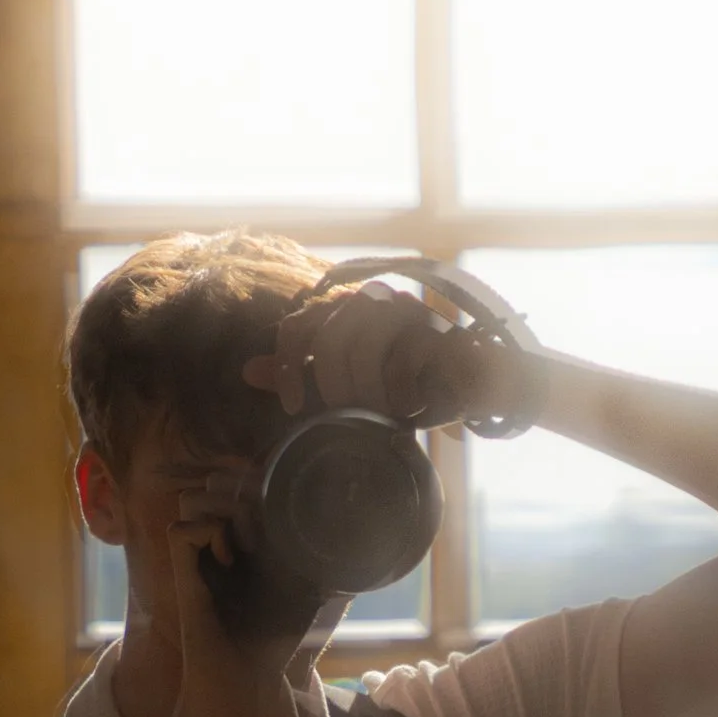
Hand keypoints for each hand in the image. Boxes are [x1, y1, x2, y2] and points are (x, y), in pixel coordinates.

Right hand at [163, 465, 302, 716]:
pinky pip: (179, 529)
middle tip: (266, 515)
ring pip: (189, 501)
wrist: (246, 685)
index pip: (234, 489)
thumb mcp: (307, 594)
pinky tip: (230, 561)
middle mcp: (215, 548)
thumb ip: (321, 563)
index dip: (252, 478)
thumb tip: (352, 535)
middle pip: (209, 485)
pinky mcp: (184, 580)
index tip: (278, 487)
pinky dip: (206, 535)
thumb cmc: (273, 645)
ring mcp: (197, 561)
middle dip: (238, 489)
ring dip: (219, 509)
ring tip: (248, 539)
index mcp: (240, 546)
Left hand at [246, 280, 502, 432]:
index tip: (292, 408)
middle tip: (354, 416)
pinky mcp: (432, 327)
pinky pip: (399, 364)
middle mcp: (368, 301)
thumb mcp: (345, 385)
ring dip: (370, 395)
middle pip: (329, 344)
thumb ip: (302, 373)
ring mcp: (402, 309)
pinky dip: (400, 396)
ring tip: (385, 414)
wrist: (469, 384)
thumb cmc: (403, 385)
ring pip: (362, 351)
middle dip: (337, 391)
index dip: (287, 368)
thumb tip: (248, 370)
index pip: (297, 327)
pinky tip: (410, 409)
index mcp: (341, 311)